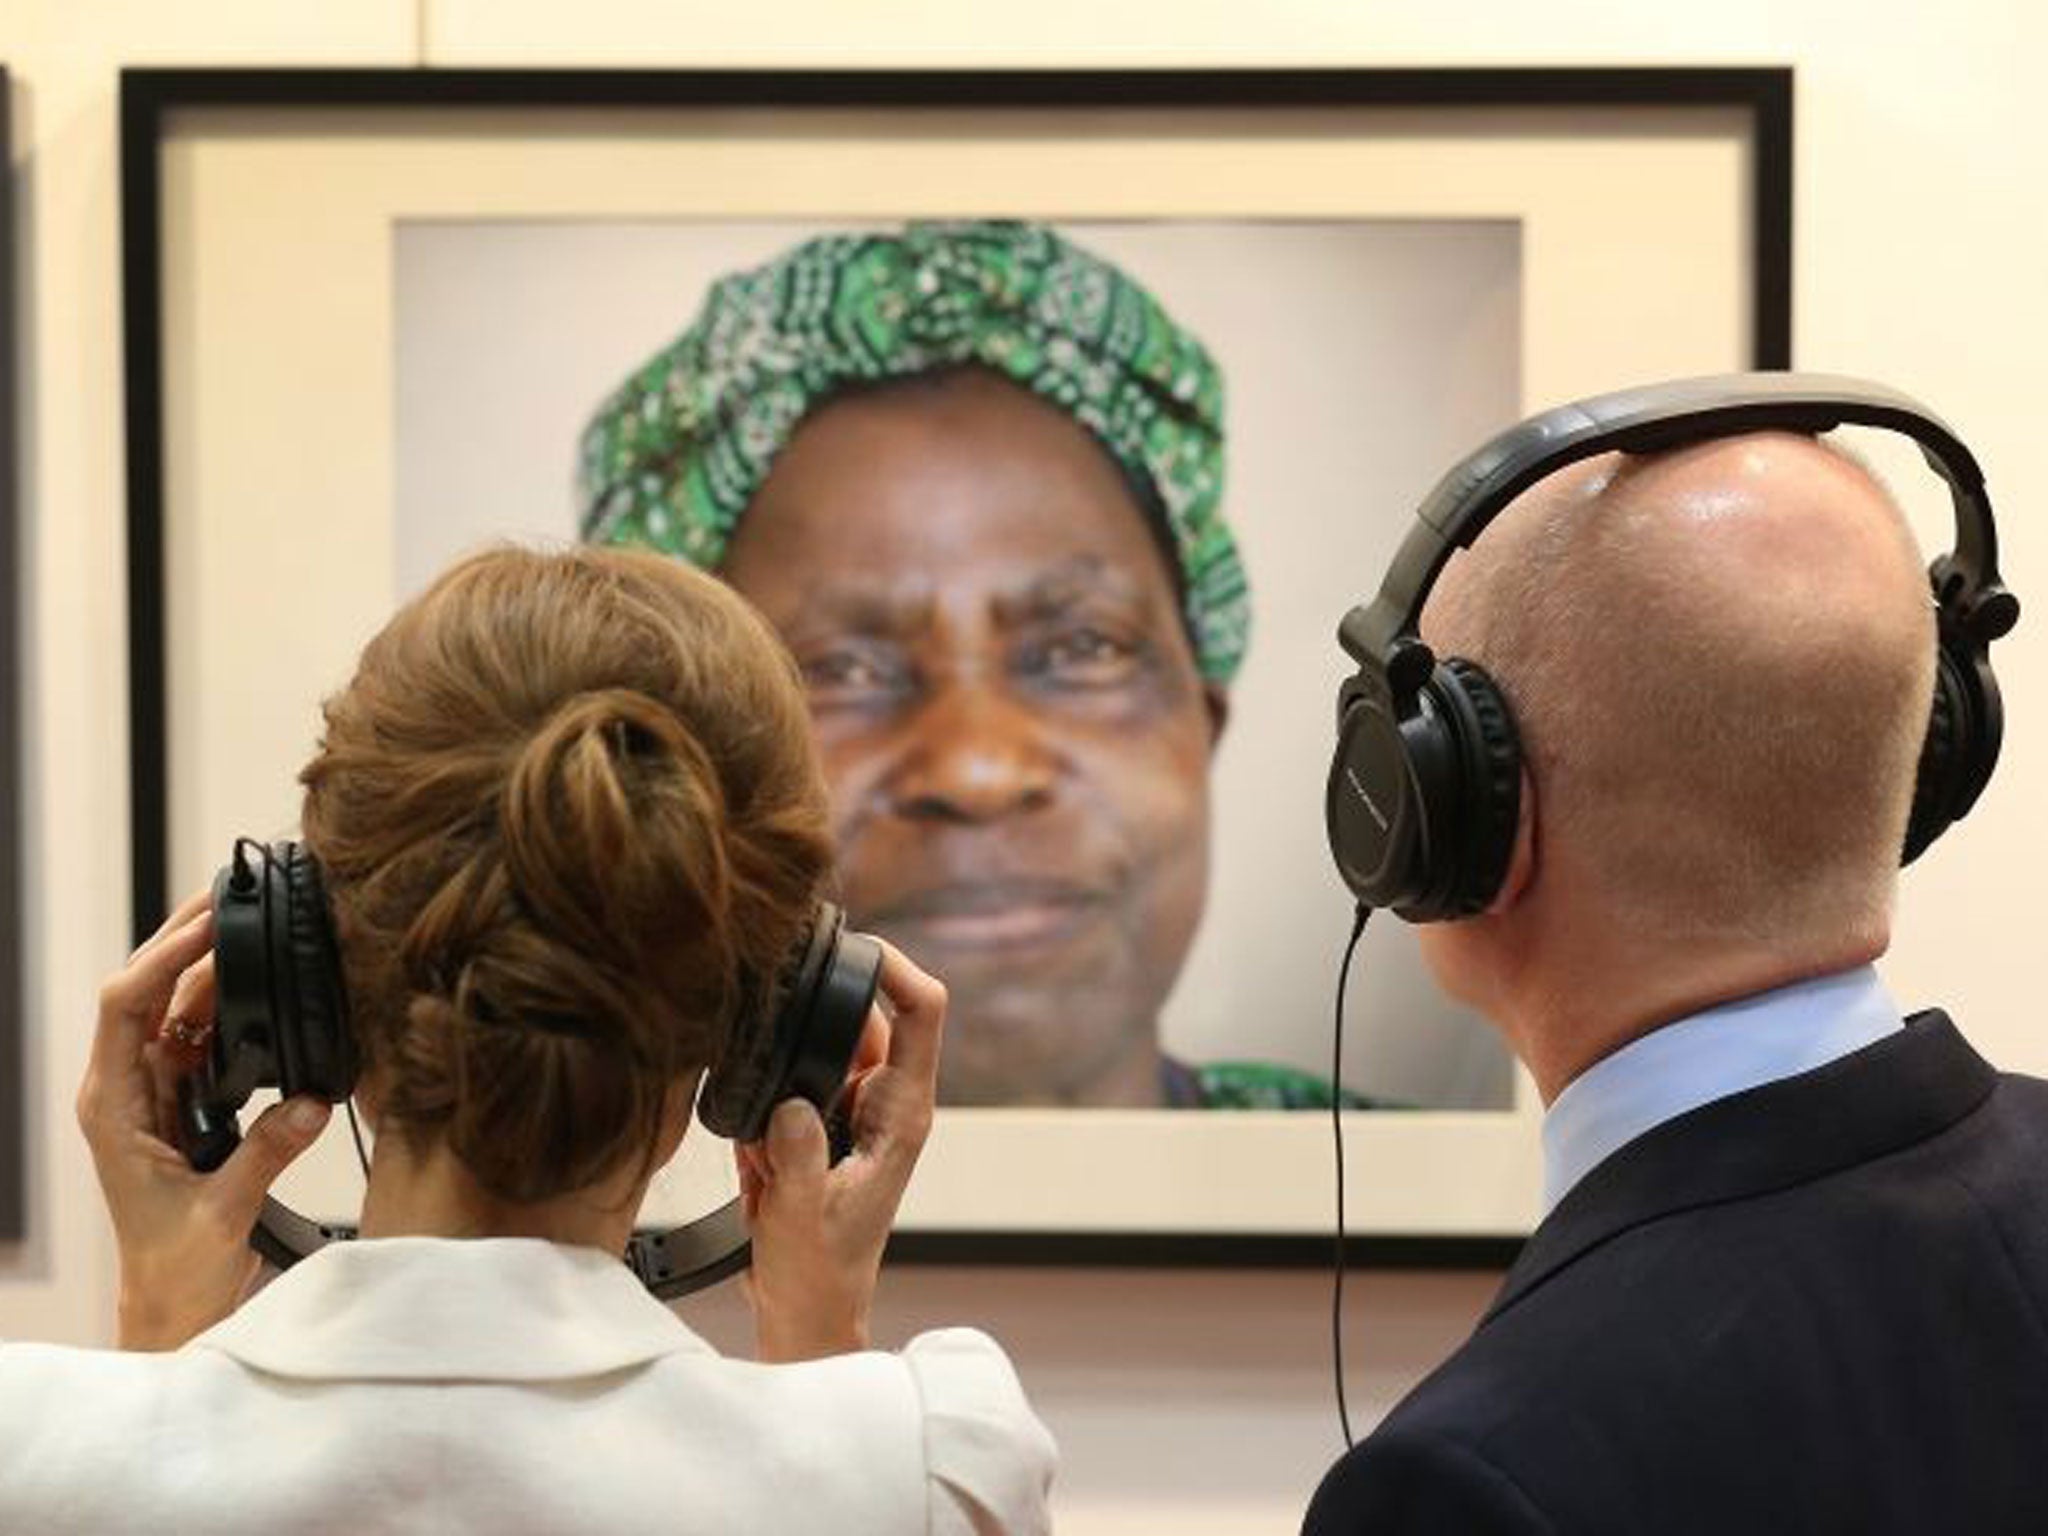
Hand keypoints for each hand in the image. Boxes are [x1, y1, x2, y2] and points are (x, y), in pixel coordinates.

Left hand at [76, 889, 331, 1349]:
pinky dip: (232, 1006)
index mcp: (113, 1107)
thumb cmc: (174, 1271)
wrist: (172, 1307)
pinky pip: (205, 1037)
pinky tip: (261, 982)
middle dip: (182, 939)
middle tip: (230, 892)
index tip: (208, 922)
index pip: (123, 1007)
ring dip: (211, 966)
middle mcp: (127, 1088)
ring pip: (177, 1007)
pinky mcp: (187, 1101)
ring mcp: (156, 1091)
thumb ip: (265, 1153)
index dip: (161, 957)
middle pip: (146, 991)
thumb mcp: (219, 1213)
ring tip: (252, 923)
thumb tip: (312, 1099)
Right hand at [735, 939, 943, 1362]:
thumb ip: (795, 1159)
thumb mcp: (800, 1217)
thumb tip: (790, 1104)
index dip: (896, 965)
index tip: (850, 944)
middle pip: (861, 1015)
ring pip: (815, 1048)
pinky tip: (759, 1168)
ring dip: (779, 1081)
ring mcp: (854, 1109)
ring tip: (769, 1159)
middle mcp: (886, 1100)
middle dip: (808, 1030)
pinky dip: (763, 1109)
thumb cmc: (818, 1274)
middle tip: (770, 1090)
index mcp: (904, 1113)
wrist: (806, 1315)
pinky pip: (788, 1082)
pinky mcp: (820, 1122)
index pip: (922, 1010)